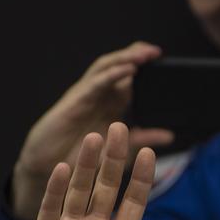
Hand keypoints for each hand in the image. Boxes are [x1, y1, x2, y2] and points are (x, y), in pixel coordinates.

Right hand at [10, 42, 173, 219]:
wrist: (50, 169)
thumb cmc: (81, 158)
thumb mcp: (121, 149)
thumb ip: (143, 138)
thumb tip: (169, 134)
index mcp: (110, 103)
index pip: (128, 77)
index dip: (143, 65)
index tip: (164, 61)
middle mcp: (98, 96)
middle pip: (117, 66)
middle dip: (135, 55)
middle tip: (156, 51)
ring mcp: (85, 96)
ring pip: (106, 69)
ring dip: (125, 59)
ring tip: (143, 54)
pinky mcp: (75, 103)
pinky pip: (95, 84)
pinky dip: (112, 75)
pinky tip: (127, 70)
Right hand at [11, 122, 188, 219]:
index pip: (134, 202)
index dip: (141, 178)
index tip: (149, 152)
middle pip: (106, 187)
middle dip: (113, 159)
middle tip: (119, 128)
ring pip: (80, 190)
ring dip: (85, 165)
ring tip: (92, 138)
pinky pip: (52, 208)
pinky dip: (58, 189)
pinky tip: (65, 168)